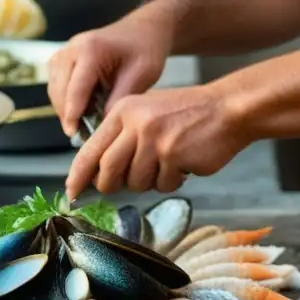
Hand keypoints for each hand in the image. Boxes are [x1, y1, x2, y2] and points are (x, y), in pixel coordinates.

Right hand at [47, 17, 172, 136]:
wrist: (142, 30)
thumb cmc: (144, 49)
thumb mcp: (141, 75)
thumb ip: (119, 99)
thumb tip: (101, 125)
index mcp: (91, 49)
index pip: (76, 88)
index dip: (73, 113)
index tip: (73, 133)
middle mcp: (72, 48)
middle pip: (60, 89)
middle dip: (67, 114)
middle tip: (80, 135)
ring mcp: (64, 52)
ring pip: (54, 89)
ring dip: (65, 108)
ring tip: (82, 124)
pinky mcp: (62, 58)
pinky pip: (56, 84)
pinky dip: (65, 99)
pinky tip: (81, 109)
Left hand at [65, 84, 249, 199]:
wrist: (227, 108)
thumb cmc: (186, 115)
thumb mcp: (146, 114)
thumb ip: (121, 138)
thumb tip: (98, 174)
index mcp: (123, 111)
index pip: (90, 148)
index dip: (78, 174)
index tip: (71, 191)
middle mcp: (134, 123)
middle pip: (108, 170)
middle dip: (112, 185)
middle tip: (124, 185)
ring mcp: (153, 139)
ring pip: (136, 182)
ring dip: (150, 181)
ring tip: (167, 164)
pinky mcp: (173, 154)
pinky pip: (163, 184)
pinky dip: (172, 182)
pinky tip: (183, 165)